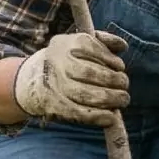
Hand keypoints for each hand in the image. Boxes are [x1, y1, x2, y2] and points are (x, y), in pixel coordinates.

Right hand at [13, 30, 129, 126]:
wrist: (35, 79)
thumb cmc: (70, 60)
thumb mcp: (81, 44)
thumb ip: (104, 41)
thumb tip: (123, 46)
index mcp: (65, 44)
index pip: (91, 48)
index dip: (110, 59)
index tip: (119, 67)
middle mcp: (57, 63)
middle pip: (88, 73)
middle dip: (113, 80)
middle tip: (124, 85)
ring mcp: (53, 85)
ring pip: (84, 94)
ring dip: (109, 98)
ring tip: (122, 99)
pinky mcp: (53, 106)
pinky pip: (77, 113)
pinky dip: (97, 117)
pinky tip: (111, 117)